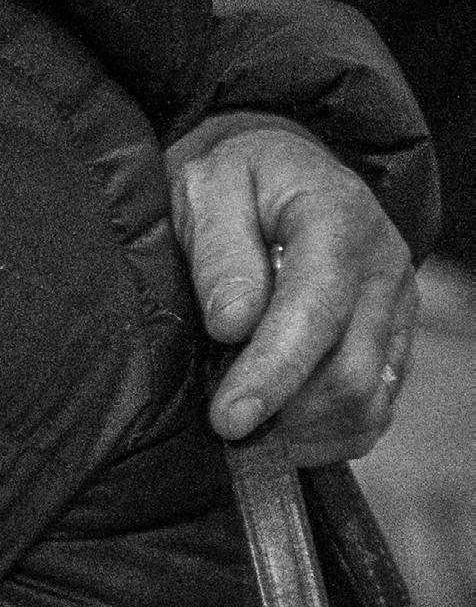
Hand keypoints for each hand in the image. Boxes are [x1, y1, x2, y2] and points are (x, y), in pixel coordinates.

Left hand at [167, 112, 416, 460]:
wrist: (281, 172)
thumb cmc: (235, 181)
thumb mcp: (209, 189)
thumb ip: (221, 252)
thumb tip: (233, 322)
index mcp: (338, 220)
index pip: (316, 312)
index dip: (273, 373)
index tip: (228, 418)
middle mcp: (384, 268)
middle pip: (350, 372)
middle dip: (284, 415)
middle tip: (222, 427)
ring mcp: (397, 308)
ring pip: (368, 401)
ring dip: (305, 432)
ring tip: (248, 430)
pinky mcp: (395, 340)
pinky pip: (375, 409)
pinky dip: (329, 434)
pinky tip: (281, 429)